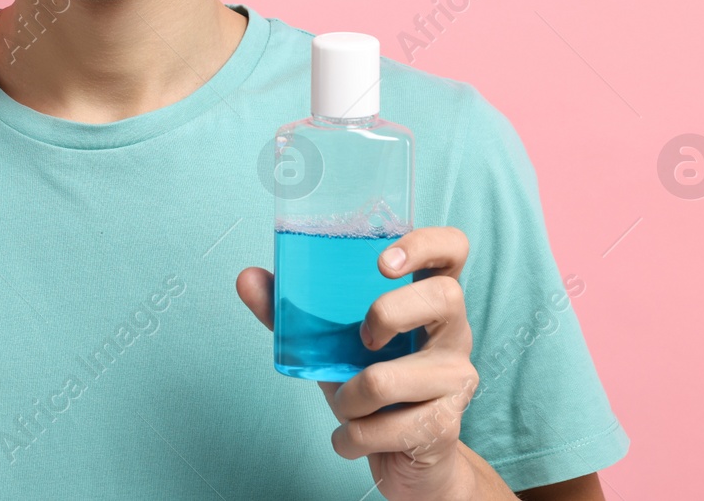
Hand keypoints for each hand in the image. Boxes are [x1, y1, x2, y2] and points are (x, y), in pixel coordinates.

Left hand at [237, 226, 482, 500]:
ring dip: (347, 399)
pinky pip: (381, 429)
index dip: (423, 244)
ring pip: (389, 380)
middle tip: (363, 340)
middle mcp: (454, 332)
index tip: (382, 262)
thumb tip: (246, 277)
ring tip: (347, 405)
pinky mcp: (446, 425)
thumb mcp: (333, 345)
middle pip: (443, 298)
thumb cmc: (372, 383)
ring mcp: (456, 378)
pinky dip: (350, 437)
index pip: (451, 248)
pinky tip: (353, 437)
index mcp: (429, 299)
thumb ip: (293, 312)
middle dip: (386, 315)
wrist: (407, 459)